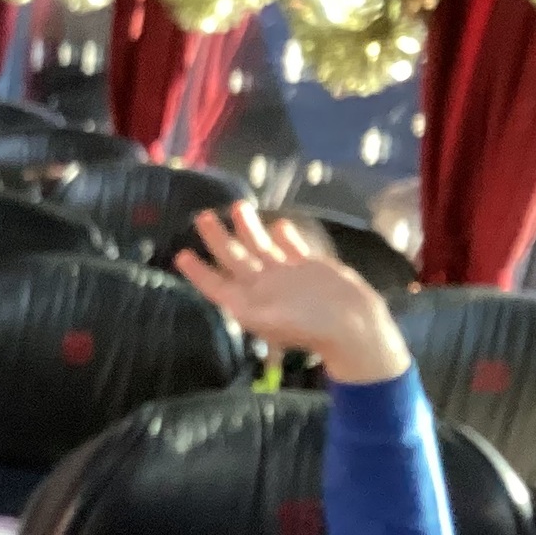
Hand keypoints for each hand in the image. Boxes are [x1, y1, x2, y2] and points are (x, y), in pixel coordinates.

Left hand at [174, 202, 409, 384]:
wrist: (353, 327)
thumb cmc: (310, 327)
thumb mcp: (271, 321)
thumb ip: (247, 307)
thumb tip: (223, 298)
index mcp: (249, 303)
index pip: (215, 285)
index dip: (198, 271)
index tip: (182, 254)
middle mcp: (263, 288)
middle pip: (233, 259)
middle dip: (217, 238)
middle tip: (203, 216)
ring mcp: (286, 276)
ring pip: (260, 247)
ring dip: (248, 229)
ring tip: (239, 206)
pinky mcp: (309, 268)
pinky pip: (291, 247)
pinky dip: (283, 236)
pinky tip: (277, 224)